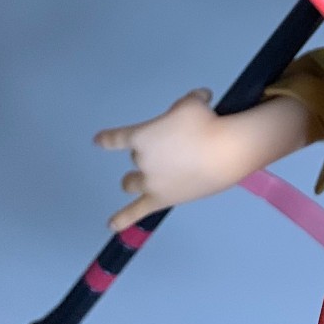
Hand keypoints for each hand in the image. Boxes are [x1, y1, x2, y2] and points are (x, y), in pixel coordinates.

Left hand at [94, 88, 313, 229]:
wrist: (225, 152)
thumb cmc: (208, 123)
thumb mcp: (194, 102)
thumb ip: (190, 100)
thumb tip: (199, 98)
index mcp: (142, 136)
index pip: (117, 138)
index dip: (107, 139)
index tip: (98, 140)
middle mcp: (141, 160)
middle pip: (135, 158)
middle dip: (149, 152)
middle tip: (172, 149)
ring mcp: (149, 182)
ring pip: (131, 183)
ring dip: (135, 179)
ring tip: (145, 179)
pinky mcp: (161, 200)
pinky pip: (136, 212)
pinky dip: (123, 219)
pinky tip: (112, 225)